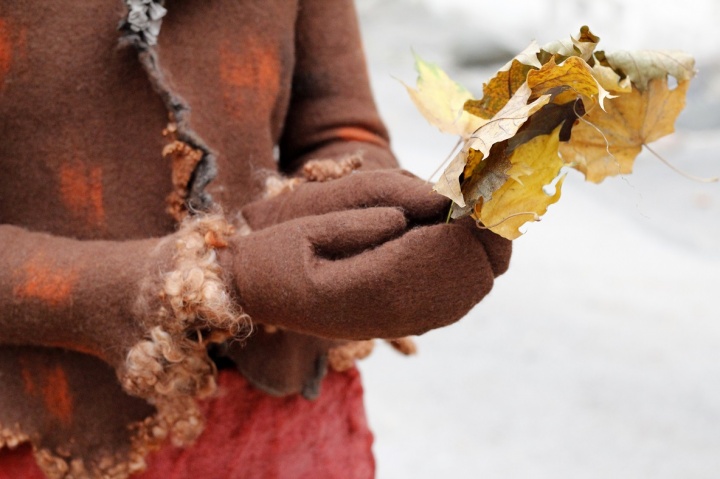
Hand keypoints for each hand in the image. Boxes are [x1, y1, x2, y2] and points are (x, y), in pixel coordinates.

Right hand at [222, 173, 510, 339]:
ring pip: (477, 281)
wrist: (254, 297)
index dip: (479, 209)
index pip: (456, 247)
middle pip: (481, 268)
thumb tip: (438, 200)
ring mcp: (409, 320)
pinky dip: (472, 256)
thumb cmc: (274, 254)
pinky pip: (460, 291)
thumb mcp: (312, 219)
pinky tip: (460, 226)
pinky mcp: (408, 317)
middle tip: (489, 176)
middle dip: (493, 222)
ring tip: (477, 195)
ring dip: (486, 238)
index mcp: (378, 288)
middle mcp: (403, 313)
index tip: (484, 170)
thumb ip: (374, 206)